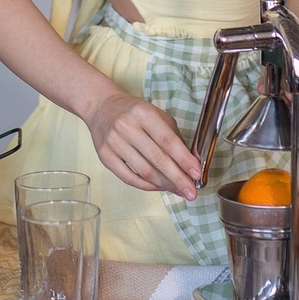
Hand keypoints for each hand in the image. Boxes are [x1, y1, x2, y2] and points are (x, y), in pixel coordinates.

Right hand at [83, 91, 203, 199]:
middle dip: (177, 178)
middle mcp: (127, 127)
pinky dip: (146, 185)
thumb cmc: (134, 112)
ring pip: (144, 171)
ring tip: (178, 190)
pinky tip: (159, 187)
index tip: (196, 174)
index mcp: (144, 114)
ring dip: (164, 184)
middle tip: (191, 192)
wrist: (101, 107)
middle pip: (157, 159)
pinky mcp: (105, 156)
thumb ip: (173, 136)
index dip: (184, 159)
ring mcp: (114, 143)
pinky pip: (128, 177)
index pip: (168, 141)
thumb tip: (191, 161)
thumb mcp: (156, 114)